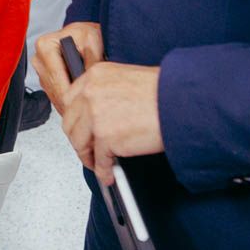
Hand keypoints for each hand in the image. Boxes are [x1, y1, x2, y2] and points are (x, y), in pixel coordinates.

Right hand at [33, 23, 104, 114]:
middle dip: (72, 103)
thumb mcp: (93, 41)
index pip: (57, 80)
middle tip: (89, 114)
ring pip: (54, 96)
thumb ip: (91, 61)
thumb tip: (89, 83)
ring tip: (87, 110)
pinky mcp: (45, 79)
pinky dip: (67, 101)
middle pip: (54, 91)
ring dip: (69, 104)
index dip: (72, 97)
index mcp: (45, 46)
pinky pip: (55, 96)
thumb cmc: (88, 34)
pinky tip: (80, 105)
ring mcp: (40, 70)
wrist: (85, 35)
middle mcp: (39, 58)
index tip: (85, 109)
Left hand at [61, 62, 162, 185]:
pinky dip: (104, 171)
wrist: (180, 102)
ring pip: (79, 143)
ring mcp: (96, 116)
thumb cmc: (164, 91)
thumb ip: (107, 92)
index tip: (81, 128)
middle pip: (70, 123)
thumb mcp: (127, 79)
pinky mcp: (106, 138)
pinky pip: (99, 161)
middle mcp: (91, 93)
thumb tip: (99, 113)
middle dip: (79, 139)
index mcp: (95, 75)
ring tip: (97, 163)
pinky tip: (110, 174)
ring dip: (88, 156)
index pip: (71, 100)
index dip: (76, 118)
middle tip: (88, 148)